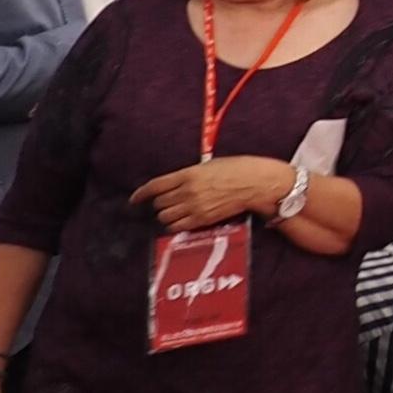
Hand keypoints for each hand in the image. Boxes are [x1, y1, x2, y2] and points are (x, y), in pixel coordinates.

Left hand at [132, 156, 291, 230]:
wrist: (256, 183)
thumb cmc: (238, 169)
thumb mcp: (210, 165)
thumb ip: (189, 175)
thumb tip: (174, 184)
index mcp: (189, 174)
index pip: (155, 186)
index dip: (141, 193)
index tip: (135, 198)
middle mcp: (188, 191)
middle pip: (159, 203)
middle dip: (159, 203)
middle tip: (167, 201)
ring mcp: (194, 207)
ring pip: (165, 217)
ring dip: (166, 214)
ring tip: (175, 210)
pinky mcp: (202, 220)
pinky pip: (176, 227)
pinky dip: (174, 224)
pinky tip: (181, 220)